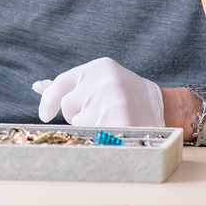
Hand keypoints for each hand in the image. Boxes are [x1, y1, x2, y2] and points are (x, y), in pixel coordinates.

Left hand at [32, 57, 164, 126]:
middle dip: (78, 114)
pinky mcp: (120, 122)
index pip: (61, 83)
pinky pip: (94, 136)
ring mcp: (111, 101)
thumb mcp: (103, 80)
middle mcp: (103, 81)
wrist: (166, 108)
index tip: (44, 114)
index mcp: (98, 68)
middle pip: (68, 106)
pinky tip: (115, 131)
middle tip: (100, 112)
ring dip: (91, 127)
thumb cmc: (127, 95)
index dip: (48, 100)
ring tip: (111, 120)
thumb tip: (39, 86)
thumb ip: (75, 85)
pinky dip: (100, 138)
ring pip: (80, 124)